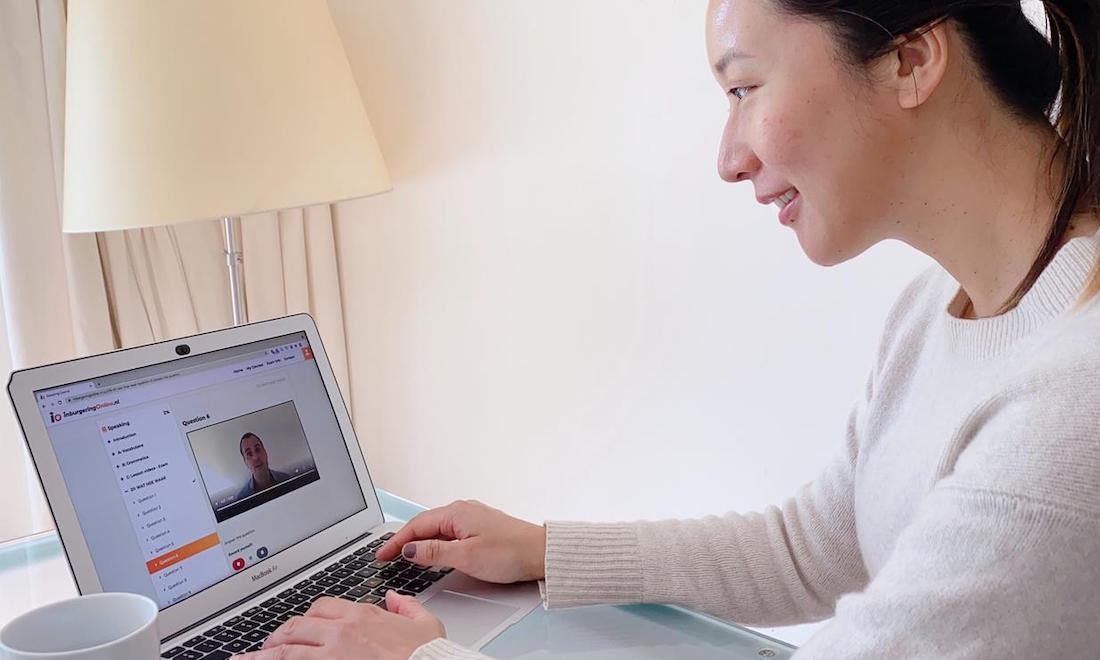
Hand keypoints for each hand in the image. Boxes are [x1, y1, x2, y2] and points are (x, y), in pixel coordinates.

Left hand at [230, 592, 442, 659]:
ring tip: (245, 659)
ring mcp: (330, 652)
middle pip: (297, 626)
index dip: (309, 618)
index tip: (302, 627)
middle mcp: (341, 630)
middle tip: (269, 644)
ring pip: (285, 648)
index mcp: (363, 614)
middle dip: (279, 635)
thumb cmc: (427, 655)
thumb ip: (407, 606)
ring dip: (263, 654)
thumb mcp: (426, 623)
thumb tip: (396, 598)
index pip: (323, 607)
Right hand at [377, 499, 546, 583]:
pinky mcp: (480, 526)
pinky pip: (449, 531)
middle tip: (386, 555)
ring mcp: (472, 517)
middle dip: (403, 539)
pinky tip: (432, 549)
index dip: (396, 541)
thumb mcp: (466, 556)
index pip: (416, 525)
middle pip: (424, 524)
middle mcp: (463, 510)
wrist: (541, 552)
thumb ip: (434, 552)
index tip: (382, 554)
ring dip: (418, 539)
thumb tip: (410, 548)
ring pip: (437, 527)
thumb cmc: (510, 552)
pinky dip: (434, 540)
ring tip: (403, 554)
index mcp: (456, 513)